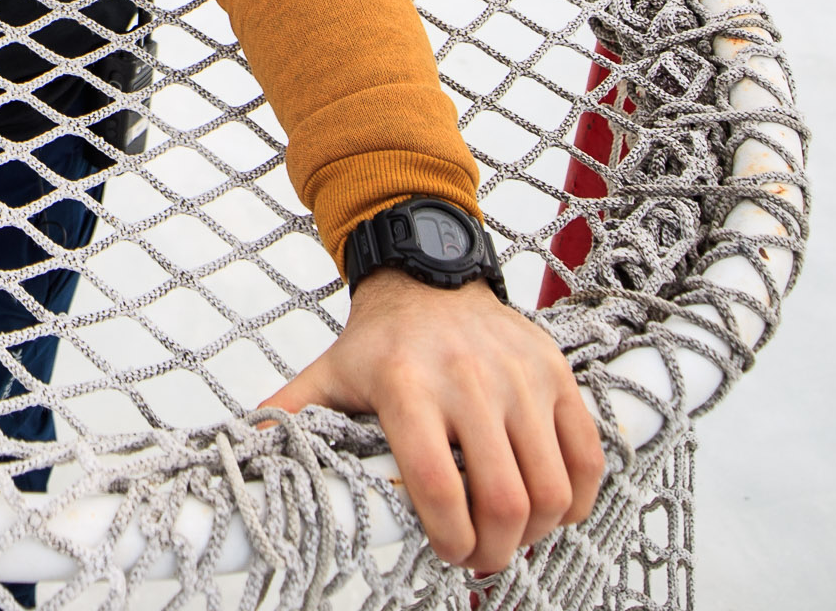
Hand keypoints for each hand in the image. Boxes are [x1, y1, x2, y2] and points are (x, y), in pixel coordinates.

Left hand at [266, 271, 601, 575]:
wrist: (430, 276)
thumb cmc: (382, 341)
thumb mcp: (329, 375)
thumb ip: (291, 416)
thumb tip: (247, 451)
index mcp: (405, 385)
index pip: (435, 483)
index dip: (446, 537)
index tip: (445, 552)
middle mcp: (467, 379)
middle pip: (504, 499)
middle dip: (495, 550)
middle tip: (479, 559)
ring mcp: (520, 378)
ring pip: (552, 487)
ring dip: (536, 532)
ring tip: (511, 537)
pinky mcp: (558, 375)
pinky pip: (588, 457)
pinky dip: (578, 499)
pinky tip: (551, 509)